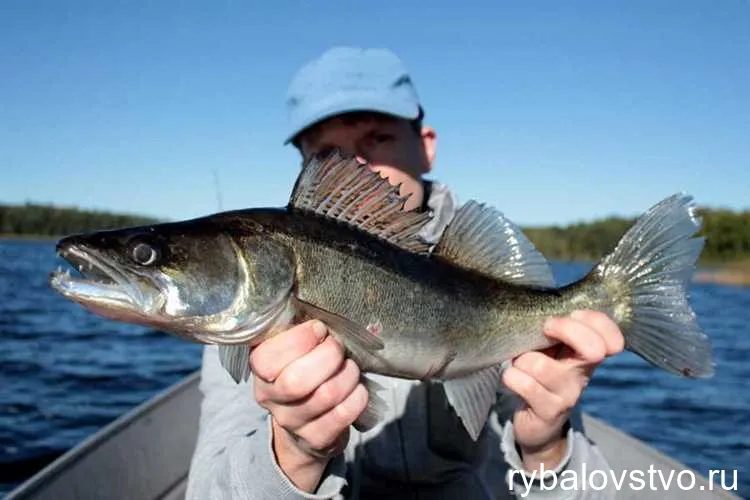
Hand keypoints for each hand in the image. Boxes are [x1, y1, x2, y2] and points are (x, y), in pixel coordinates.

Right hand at [250, 320, 368, 491]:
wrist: (303, 427)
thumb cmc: (303, 372)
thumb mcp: (292, 350)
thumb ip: (298, 330)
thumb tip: (320, 296)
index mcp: (260, 369)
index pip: (267, 358)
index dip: (299, 339)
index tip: (320, 329)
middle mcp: (269, 397)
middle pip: (297, 381)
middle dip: (328, 356)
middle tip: (338, 348)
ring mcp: (291, 422)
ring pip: (326, 395)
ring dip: (348, 374)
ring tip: (350, 367)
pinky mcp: (316, 439)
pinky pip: (343, 414)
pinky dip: (358, 396)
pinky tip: (357, 389)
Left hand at [501, 310, 624, 471]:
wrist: (537, 422)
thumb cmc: (540, 372)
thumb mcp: (551, 347)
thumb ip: (555, 328)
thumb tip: (542, 303)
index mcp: (588, 353)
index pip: (611, 336)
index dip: (595, 320)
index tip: (572, 314)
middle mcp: (583, 373)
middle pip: (593, 349)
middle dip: (567, 330)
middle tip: (546, 328)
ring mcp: (568, 394)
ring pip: (541, 366)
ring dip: (522, 360)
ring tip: (521, 364)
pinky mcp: (549, 411)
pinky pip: (524, 384)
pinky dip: (512, 377)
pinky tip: (513, 378)